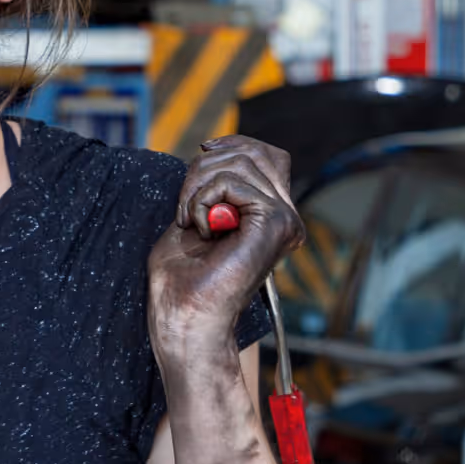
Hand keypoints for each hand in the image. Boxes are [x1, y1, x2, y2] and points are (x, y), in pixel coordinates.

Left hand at [148, 135, 303, 361]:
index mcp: (269, 217)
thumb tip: (214, 151)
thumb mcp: (193, 218)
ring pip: (241, 161)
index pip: (266, 155)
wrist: (184, 318)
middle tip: (184, 208)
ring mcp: (284, 219)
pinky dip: (201, 199)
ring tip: (189, 220)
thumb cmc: (180, 281)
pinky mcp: (275, 222)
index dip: (232, 145)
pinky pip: (231, 182)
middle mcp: (284, 217)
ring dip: (197, 186)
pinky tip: (199, 229)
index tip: (201, 156)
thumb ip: (211, 187)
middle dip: (205, 167)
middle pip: (253, 152)